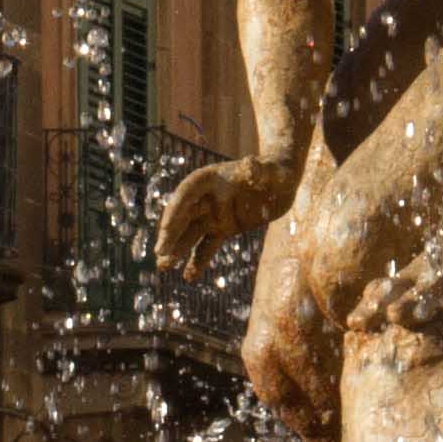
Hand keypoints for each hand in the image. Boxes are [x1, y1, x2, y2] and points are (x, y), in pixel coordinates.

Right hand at [156, 151, 299, 277]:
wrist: (282, 182)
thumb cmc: (275, 171)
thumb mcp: (270, 171)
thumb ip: (258, 169)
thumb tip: (250, 164)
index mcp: (210, 179)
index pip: (186, 193)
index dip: (176, 210)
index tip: (166, 228)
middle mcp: (207, 198)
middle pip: (183, 216)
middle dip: (170, 235)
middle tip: (159, 254)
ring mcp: (214, 215)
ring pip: (190, 234)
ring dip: (177, 250)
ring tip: (163, 267)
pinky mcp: (224, 229)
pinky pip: (207, 247)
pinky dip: (198, 261)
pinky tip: (188, 277)